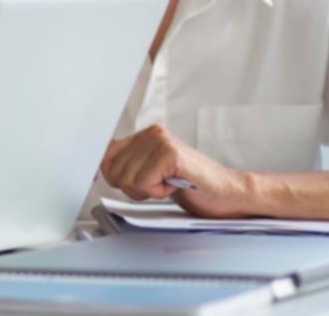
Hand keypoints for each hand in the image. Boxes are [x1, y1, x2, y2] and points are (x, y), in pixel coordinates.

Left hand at [100, 124, 253, 217]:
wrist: (230, 194)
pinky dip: (157, 192)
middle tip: (157, 186)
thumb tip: (99, 166)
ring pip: (127, 177)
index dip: (109, 174)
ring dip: (147, 190)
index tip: (123, 183)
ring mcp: (161, 141)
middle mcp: (152, 133)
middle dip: (132, 187)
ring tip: (168, 184)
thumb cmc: (194, 186)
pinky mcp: (171, 154)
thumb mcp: (154, 174)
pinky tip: (174, 186)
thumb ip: (130, 166)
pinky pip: (143, 182)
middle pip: (113, 169)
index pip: (106, 154)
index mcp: (145, 135)